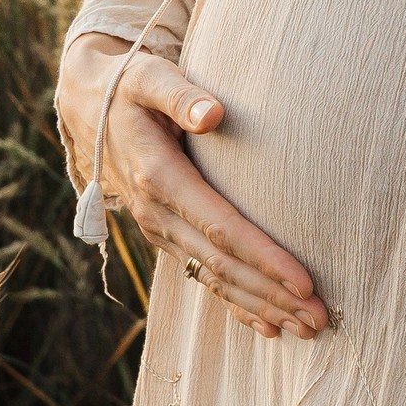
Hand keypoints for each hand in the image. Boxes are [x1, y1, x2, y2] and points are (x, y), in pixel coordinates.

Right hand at [56, 32, 329, 341]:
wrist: (86, 109)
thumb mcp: (149, 78)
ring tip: (307, 328)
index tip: (304, 279)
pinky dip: (235, 304)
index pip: (221, 228)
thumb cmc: (130, 87)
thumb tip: (212, 112)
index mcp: (159, 178)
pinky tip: (266, 325)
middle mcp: (158, 214)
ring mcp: (160, 230)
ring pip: (214, 279)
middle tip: (319, 319)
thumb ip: (180, 94)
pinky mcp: (166, 235)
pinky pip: (203, 276)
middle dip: (272, 294)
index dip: (263, 256)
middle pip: (222, 265)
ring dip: (261, 306)